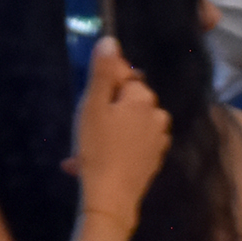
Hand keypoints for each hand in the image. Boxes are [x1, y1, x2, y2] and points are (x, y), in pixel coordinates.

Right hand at [65, 38, 173, 225]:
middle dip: (105, 112)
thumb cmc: (98, 149)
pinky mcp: (154, 161)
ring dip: (107, 134)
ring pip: (127, 126)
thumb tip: (111, 40)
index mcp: (144, 99)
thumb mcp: (92, 106)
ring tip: (84, 151)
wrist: (110, 200)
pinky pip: (131, 147)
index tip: (88, 105)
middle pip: (127, 102)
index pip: (125, 77)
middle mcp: (158, 116)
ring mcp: (158, 140)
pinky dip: (114, 151)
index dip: (103, 87)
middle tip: (83, 131)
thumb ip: (102, 72)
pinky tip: (93, 164)